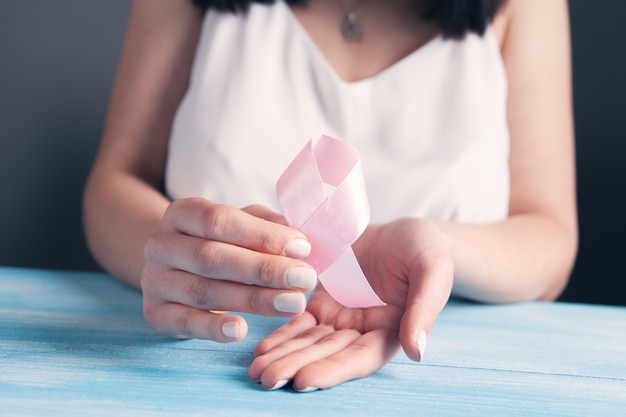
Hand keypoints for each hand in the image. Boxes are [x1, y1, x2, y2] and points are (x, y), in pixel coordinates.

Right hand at [140, 197, 317, 341]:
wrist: (169, 266)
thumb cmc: (217, 241)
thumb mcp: (241, 223)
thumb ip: (268, 227)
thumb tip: (300, 245)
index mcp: (182, 213)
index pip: (220, 220)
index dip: (262, 235)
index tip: (302, 248)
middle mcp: (162, 245)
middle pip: (212, 258)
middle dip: (264, 270)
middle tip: (304, 280)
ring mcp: (155, 281)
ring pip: (204, 292)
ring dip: (253, 300)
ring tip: (292, 304)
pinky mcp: (156, 314)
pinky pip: (185, 323)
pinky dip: (212, 328)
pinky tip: (240, 331)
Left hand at [248, 218, 452, 390]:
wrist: (403, 233)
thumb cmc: (426, 250)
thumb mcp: (432, 270)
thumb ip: (425, 309)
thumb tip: (418, 350)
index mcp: (390, 331)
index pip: (359, 358)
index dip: (333, 370)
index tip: (304, 380)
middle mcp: (361, 332)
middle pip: (326, 355)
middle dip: (296, 367)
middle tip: (266, 378)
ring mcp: (340, 319)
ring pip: (307, 342)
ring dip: (283, 356)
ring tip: (255, 370)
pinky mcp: (322, 303)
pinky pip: (299, 321)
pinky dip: (281, 335)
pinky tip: (260, 348)